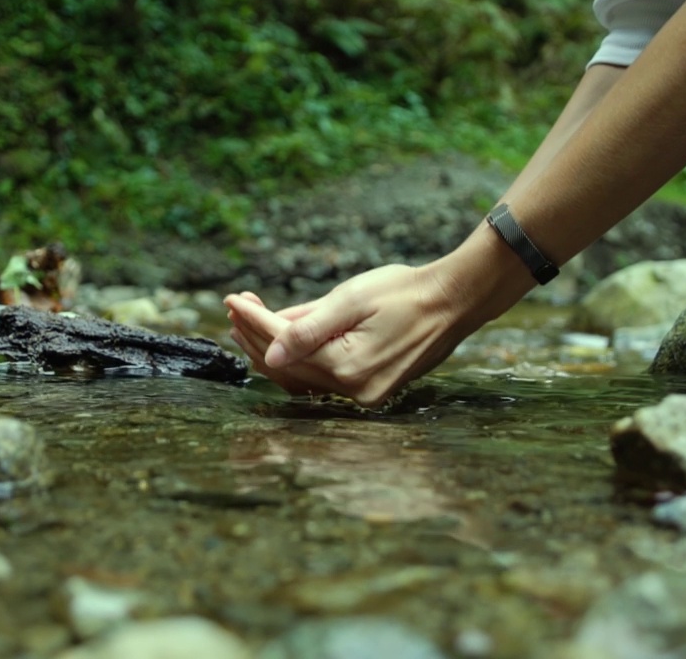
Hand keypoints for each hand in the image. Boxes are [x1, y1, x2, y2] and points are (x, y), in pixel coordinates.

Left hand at [225, 264, 473, 406]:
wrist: (454, 301)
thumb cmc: (406, 292)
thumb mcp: (352, 299)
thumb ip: (308, 326)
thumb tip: (268, 351)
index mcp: (347, 364)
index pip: (284, 343)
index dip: (253, 320)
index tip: (231, 299)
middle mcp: (353, 388)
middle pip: (288, 366)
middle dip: (256, 336)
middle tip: (236, 308)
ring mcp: (363, 393)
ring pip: (301, 377)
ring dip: (273, 351)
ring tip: (248, 323)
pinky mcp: (371, 389)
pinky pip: (321, 380)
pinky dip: (298, 362)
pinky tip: (283, 343)